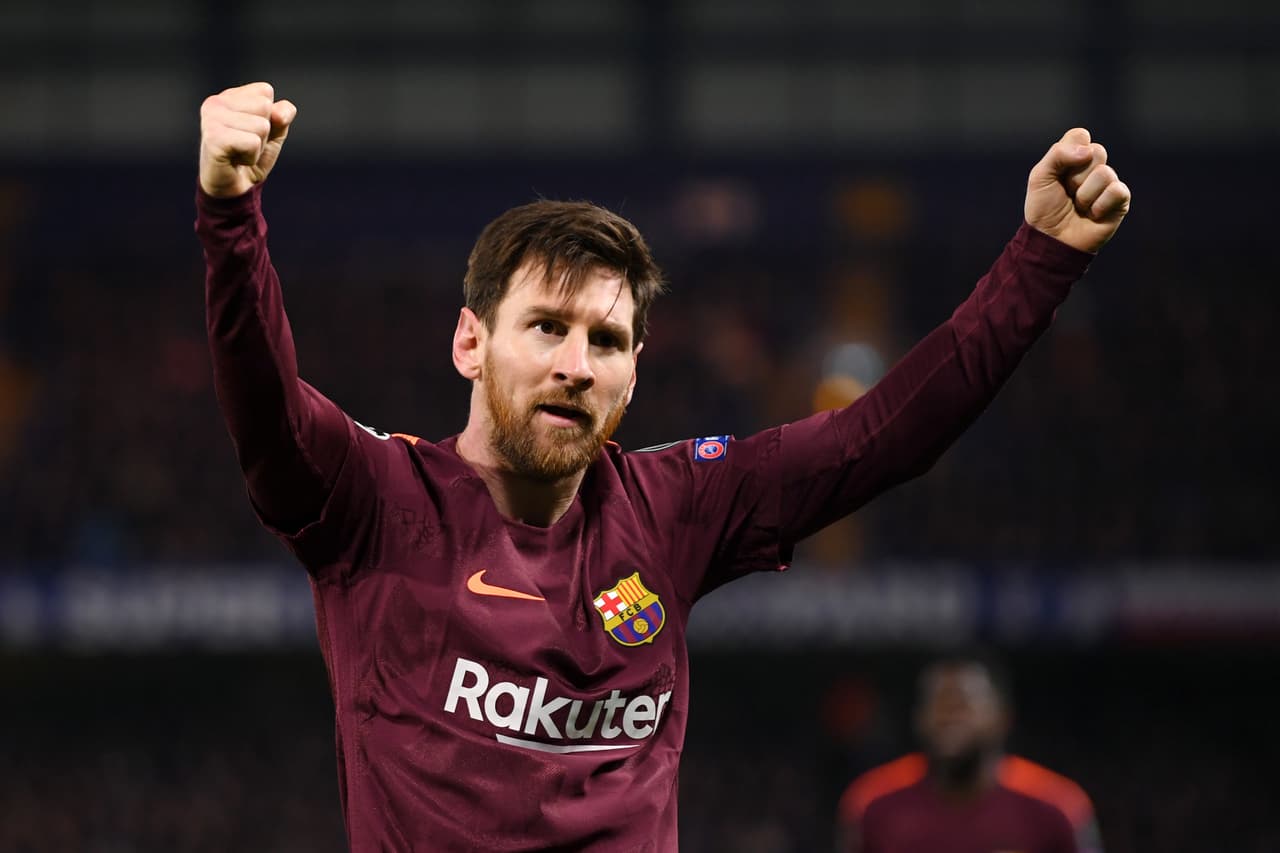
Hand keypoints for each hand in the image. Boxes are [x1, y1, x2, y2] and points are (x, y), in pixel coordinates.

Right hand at [199, 82, 296, 197]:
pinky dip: (251, 157)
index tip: (252, 132)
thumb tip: (280, 113)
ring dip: (257, 147)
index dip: (269, 117)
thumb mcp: (274, 133)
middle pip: (264, 106)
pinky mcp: (213, 138)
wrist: (233, 189)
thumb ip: (282, 116)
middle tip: (246, 146)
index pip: (265, 91)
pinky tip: (235, 160)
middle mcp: (216, 102)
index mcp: (229, 96)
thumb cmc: (250, 158)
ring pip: (261, 126)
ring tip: (240, 153)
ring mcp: (211, 119)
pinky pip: (252, 142)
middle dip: (264, 132)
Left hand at [1024, 128, 1130, 253]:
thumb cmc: (1044, 208)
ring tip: (1078, 206)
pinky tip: (1093, 214)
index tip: (1058, 172)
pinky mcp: (1120, 200)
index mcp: (1074, 157)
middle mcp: (1093, 167)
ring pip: (1104, 173)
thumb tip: (1088, 151)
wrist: (1052, 239)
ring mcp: (1108, 182)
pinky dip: (1099, 205)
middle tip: (1068, 192)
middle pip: (1097, 151)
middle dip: (1075, 176)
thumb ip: (1058, 154)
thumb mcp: (1040, 177)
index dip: (1068, 152)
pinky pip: (1116, 190)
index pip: (1080, 135)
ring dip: (1084, 195)